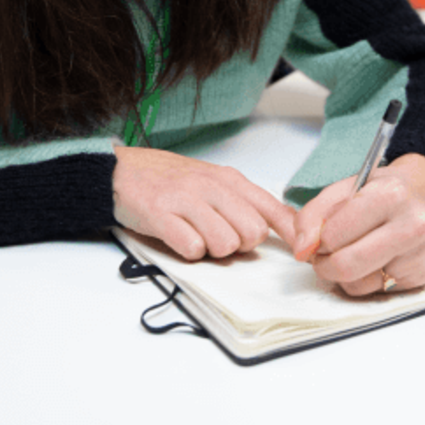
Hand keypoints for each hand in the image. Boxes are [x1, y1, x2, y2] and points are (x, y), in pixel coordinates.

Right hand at [112, 146, 295, 260]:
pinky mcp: (161, 214)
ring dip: (211, 250)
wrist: (121, 170)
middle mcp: (211, 186)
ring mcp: (186, 199)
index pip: (272, 209)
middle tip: (216, 235)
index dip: (292, 235)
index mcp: (229, 179)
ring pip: (225, 243)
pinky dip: (187, 252)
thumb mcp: (213, 182)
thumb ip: (244, 203)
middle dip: (239, 244)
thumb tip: (283, 227)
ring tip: (194, 235)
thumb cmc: (170, 180)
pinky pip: (191, 248)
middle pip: (252, 233)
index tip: (304, 253)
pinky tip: (176, 237)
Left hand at [291, 154, 424, 295]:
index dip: (316, 240)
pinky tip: (370, 259)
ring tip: (350, 251)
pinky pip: (374, 292)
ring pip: (358, 285)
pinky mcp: (420, 277)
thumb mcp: (344, 187)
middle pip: (347, 266)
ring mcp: (419, 255)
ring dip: (342, 274)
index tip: (314, 237)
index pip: (335, 234)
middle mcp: (411, 226)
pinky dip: (362, 279)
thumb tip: (300, 248)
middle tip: (322, 253)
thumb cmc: (383, 189)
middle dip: (323, 264)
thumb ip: (313, 214)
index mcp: (389, 195)